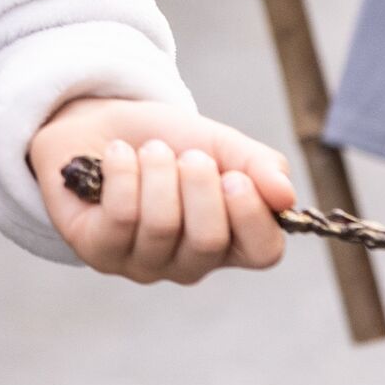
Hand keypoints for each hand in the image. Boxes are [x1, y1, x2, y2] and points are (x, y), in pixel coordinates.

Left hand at [29, 97, 295, 282]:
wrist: (100, 122)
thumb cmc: (166, 141)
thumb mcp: (220, 144)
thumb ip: (260, 166)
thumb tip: (286, 196)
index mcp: (230, 240)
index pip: (262, 252)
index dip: (252, 215)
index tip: (235, 176)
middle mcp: (189, 262)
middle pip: (208, 241)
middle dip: (199, 186)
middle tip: (188, 155)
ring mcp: (143, 262)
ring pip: (161, 226)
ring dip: (158, 171)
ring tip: (151, 150)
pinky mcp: (99, 252)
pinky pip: (121, 218)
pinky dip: (123, 172)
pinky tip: (118, 155)